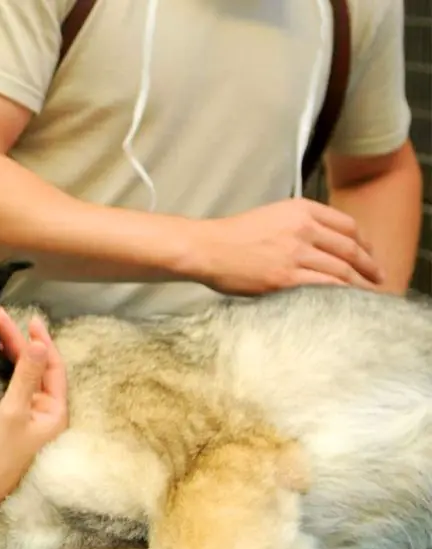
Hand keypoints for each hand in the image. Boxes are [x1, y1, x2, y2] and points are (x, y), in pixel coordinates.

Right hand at [0, 308, 68, 519]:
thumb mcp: (13, 411)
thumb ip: (25, 375)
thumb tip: (39, 343)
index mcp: (55, 412)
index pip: (53, 367)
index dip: (42, 341)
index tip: (28, 320)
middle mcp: (45, 413)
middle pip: (36, 368)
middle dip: (20, 342)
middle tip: (0, 317)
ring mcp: (28, 418)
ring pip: (24, 375)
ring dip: (13, 352)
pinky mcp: (11, 422)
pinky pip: (14, 386)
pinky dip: (6, 368)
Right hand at [195, 198, 383, 294]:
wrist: (207, 248)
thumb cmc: (233, 236)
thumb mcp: (272, 215)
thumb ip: (300, 224)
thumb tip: (324, 244)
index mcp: (301, 209)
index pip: (348, 225)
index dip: (365, 243)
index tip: (370, 255)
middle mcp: (303, 228)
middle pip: (350, 249)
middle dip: (370, 266)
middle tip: (379, 278)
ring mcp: (296, 253)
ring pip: (342, 270)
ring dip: (360, 284)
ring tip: (369, 294)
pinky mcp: (286, 278)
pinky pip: (325, 286)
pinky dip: (341, 295)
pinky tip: (347, 301)